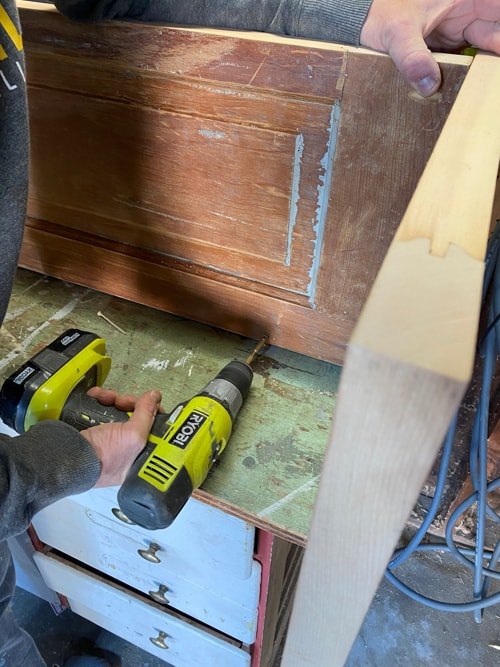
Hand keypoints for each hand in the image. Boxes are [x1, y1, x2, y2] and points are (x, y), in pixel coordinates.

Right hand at [81, 387, 161, 486]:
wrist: (68, 457)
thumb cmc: (104, 457)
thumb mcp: (133, 436)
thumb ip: (147, 415)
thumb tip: (155, 396)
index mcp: (141, 456)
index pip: (156, 431)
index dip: (154, 413)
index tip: (151, 402)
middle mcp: (128, 449)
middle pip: (139, 417)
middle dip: (132, 404)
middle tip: (124, 401)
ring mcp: (112, 439)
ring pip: (121, 411)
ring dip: (115, 400)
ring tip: (107, 397)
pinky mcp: (98, 430)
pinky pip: (105, 410)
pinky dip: (102, 400)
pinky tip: (97, 395)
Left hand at [360, 0, 499, 95]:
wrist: (358, 22)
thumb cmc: (378, 14)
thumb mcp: (396, 32)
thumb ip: (412, 57)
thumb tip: (429, 86)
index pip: (498, 9)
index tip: (498, 51)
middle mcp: (466, 10)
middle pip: (494, 32)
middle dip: (495, 55)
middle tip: (491, 81)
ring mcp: (457, 29)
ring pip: (483, 49)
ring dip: (483, 69)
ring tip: (484, 90)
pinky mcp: (446, 47)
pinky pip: (465, 62)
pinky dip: (467, 75)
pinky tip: (467, 92)